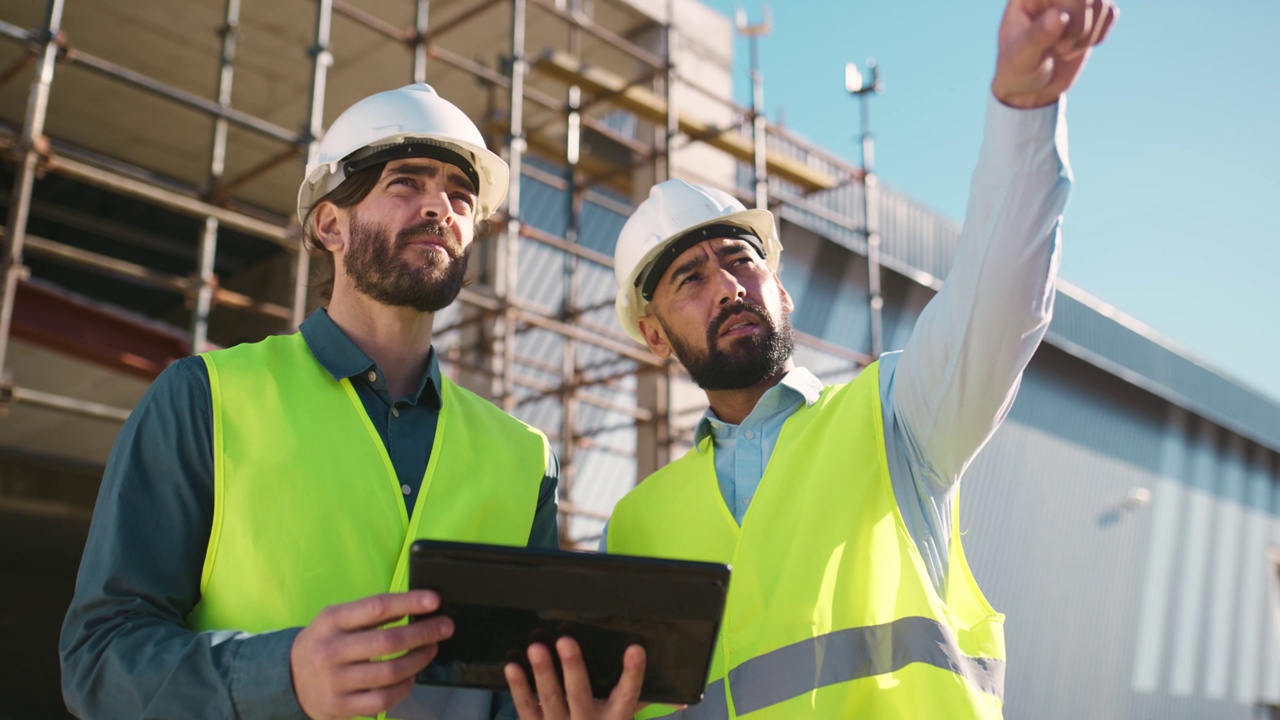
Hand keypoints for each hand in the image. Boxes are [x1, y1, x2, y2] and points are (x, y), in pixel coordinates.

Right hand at [290, 591, 452, 719]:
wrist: (289, 678)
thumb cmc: (325, 641)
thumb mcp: (337, 618)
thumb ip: (370, 612)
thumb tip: (415, 605)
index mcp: (331, 621)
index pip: (376, 607)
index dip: (408, 602)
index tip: (434, 600)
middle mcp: (331, 650)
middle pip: (388, 642)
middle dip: (424, 633)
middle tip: (445, 627)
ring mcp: (335, 681)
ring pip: (389, 673)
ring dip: (419, 660)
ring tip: (431, 648)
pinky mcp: (340, 706)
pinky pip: (383, 700)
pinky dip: (404, 687)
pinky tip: (412, 676)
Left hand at [505, 637, 647, 719]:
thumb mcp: (624, 719)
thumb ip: (646, 703)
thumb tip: (683, 701)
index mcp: (615, 718)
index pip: (628, 695)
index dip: (633, 674)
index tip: (636, 649)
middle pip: (581, 694)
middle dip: (573, 667)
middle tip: (566, 640)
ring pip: (551, 699)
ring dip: (543, 673)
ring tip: (536, 647)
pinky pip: (527, 707)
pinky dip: (519, 688)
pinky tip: (513, 666)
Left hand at [992, 0, 1117, 107]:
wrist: (1031, 86)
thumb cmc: (1018, 70)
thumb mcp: (1021, 58)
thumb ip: (1037, 36)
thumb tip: (1059, 16)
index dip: (1069, 11)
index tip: (1055, 43)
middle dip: (1079, 27)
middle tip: (1060, 50)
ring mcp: (1073, 1)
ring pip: (1102, 1)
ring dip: (1087, 35)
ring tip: (1064, 51)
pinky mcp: (1090, 13)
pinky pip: (1110, 12)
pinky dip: (1098, 36)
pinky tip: (1077, 47)